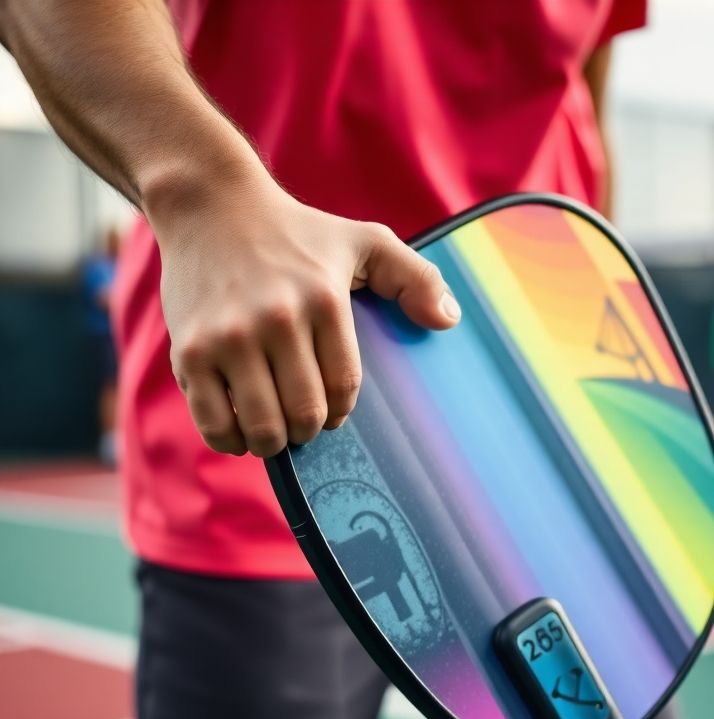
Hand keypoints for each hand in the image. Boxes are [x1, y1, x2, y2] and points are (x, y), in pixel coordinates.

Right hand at [151, 172, 460, 456]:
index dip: (341, 410)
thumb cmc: (297, 232)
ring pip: (263, 426)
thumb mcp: (365, 242)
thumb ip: (414, 279)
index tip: (333, 410)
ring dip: (275, 441)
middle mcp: (276, 320)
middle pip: (305, 413)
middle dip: (310, 430)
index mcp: (324, 301)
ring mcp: (228, 338)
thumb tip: (449, 321)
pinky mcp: (189, 352)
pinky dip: (230, 441)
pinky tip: (239, 429)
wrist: (210, 206)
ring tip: (275, 429)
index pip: (344, 387)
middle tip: (303, 421)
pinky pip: (214, 424)